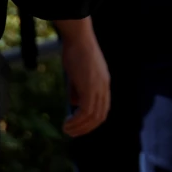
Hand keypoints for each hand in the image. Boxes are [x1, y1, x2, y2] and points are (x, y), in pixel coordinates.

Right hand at [56, 18, 109, 136]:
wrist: (78, 37)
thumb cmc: (75, 51)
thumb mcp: (78, 73)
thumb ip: (78, 88)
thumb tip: (74, 103)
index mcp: (104, 83)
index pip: (103, 108)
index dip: (92, 121)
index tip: (80, 126)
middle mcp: (104, 87)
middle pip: (100, 116)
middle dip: (86, 128)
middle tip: (72, 133)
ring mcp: (98, 88)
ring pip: (92, 117)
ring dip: (79, 127)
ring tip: (67, 131)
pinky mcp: (89, 88)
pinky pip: (85, 112)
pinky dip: (77, 121)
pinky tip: (67, 123)